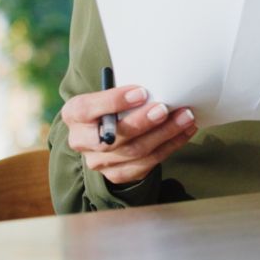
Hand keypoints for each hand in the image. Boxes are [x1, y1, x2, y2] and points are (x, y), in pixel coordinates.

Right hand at [60, 84, 198, 185]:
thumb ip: (123, 92)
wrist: (104, 135)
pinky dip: (170, 146)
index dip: (114, 101)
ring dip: (165, 134)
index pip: (87, 109)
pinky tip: (185, 131)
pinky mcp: (117, 174)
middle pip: (114, 136)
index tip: (141, 92)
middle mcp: (81, 141)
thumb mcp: (107, 94)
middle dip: (143, 122)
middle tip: (166, 108)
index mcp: (74, 114)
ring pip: (135, 151)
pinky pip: (148, 163)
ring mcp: (98, 162)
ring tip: (185, 117)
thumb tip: (155, 84)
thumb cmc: (111, 106)